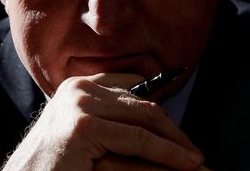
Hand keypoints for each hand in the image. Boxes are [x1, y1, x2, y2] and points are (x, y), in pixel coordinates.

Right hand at [2, 73, 203, 170]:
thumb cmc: (55, 165)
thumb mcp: (85, 135)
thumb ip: (108, 121)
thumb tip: (151, 125)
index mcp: (78, 86)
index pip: (130, 87)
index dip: (157, 109)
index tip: (176, 129)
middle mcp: (79, 88)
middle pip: (140, 103)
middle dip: (170, 128)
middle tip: (192, 150)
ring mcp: (80, 103)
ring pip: (144, 119)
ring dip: (175, 141)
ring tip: (195, 160)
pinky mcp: (84, 125)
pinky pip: (138, 139)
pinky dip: (166, 152)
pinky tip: (185, 163)